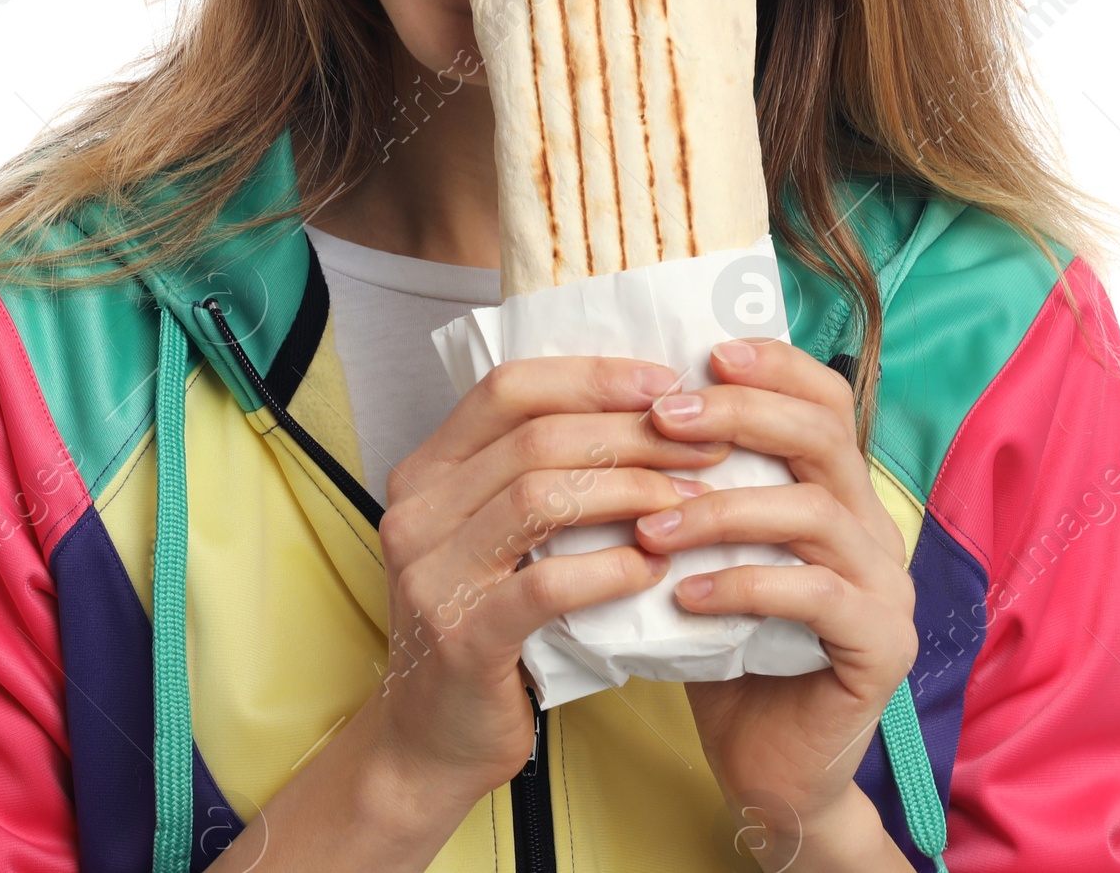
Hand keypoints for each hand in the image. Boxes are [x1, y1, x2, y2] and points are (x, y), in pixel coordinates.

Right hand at [367, 355, 735, 808]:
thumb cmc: (483, 626)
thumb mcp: (494, 536)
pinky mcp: (462, 636)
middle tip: (702, 446)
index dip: (590, 377)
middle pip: (534, 436)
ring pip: (541, 496)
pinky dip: (611, 569)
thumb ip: (537, 475)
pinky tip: (653, 568)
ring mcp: (432, 573)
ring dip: (629, 491)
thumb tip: (643, 412)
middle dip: (630, 433)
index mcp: (427, 469)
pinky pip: (548, 585)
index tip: (664, 384)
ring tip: (689, 502)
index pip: (508, 388)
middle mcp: (418, 509)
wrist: (431, 742)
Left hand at [635, 339, 917, 867]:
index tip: (705, 352)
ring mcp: (884, 584)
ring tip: (649, 525)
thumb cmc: (723, 645)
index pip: (823, 397)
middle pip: (821, 436)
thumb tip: (617, 407)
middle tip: (664, 416)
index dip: (772, 364)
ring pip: (811, 512)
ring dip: (720, 510)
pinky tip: (683, 594)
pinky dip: (741, 585)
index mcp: (834, 489)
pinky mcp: (879, 644)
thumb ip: (693, 484)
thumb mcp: (704, 549)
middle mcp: (871, 524)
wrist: (765, 766)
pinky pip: (814, 595)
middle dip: (739, 415)